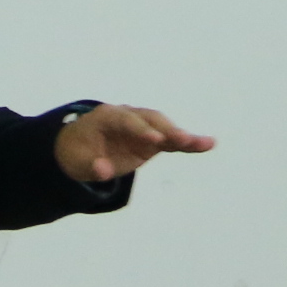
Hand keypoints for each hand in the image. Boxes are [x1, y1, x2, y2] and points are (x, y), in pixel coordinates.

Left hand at [56, 102, 214, 186]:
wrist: (80, 146)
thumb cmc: (77, 152)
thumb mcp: (77, 162)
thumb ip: (91, 166)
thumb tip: (103, 171)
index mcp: (107, 116)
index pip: (127, 121)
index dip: (141, 130)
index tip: (155, 141)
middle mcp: (128, 116)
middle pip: (151, 119)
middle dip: (168, 130)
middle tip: (184, 141)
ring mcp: (142, 126)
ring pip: (165, 127)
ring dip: (183, 135)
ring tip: (206, 144)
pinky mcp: (152, 139)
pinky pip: (171, 140)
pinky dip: (188, 143)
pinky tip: (209, 144)